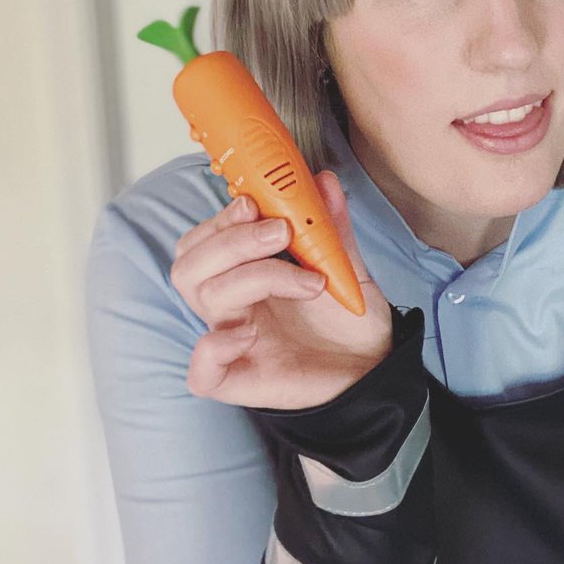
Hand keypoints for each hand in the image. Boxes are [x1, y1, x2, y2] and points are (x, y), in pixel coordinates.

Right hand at [170, 171, 392, 409]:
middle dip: (231, 240)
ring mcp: (232, 342)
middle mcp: (233, 305)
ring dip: (253, 275)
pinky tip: (247, 335)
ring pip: (204, 298)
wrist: (374, 366)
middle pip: (190, 266)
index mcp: (246, 273)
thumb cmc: (349, 319)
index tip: (257, 204)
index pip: (204, 239)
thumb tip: (323, 182)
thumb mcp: (346, 266)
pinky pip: (200, 374)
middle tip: (280, 232)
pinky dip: (213, 349)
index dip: (222, 218)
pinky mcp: (240, 381)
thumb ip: (331, 228)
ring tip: (308, 280)